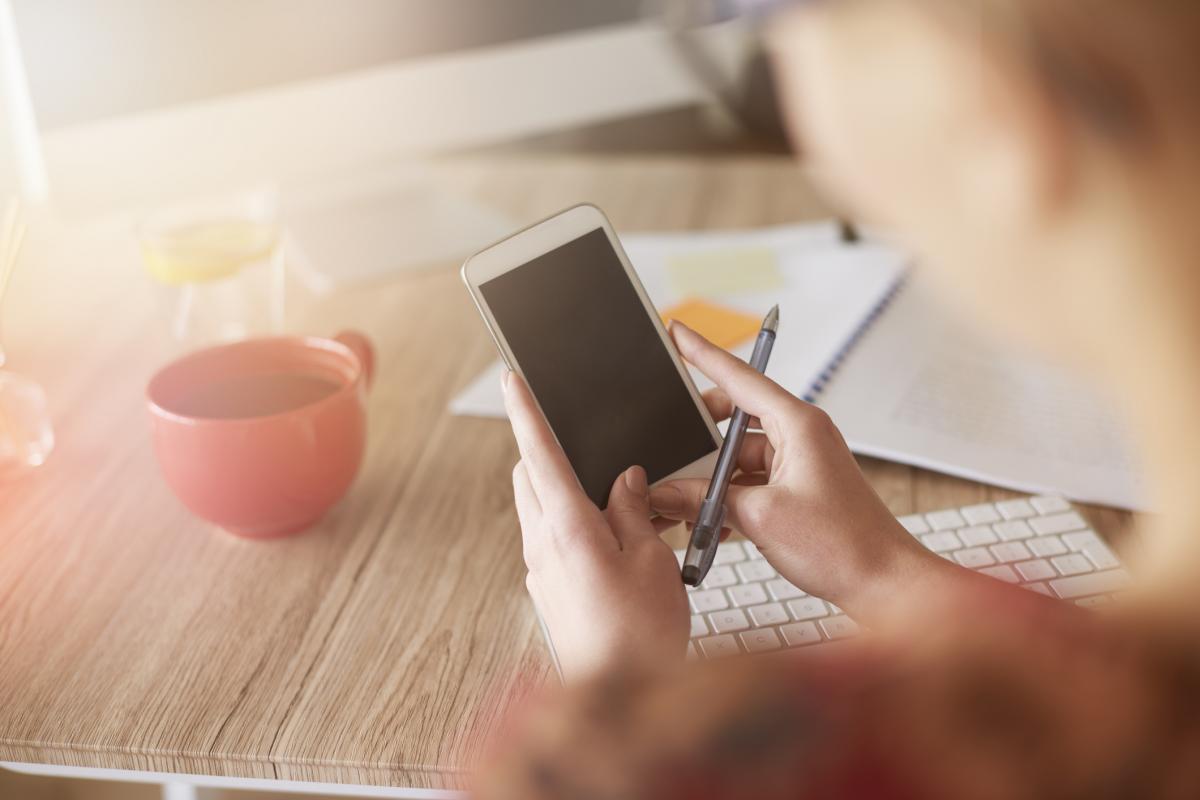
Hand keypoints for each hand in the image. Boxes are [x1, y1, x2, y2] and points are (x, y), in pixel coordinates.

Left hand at [503, 370, 689, 680]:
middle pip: (532, 478)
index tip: (512, 380)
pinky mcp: (548, 591)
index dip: (525, 412)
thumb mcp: (652, 560)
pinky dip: (573, 524)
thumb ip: (632, 510)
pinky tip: (615, 538)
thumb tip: (624, 480)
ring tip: (620, 500)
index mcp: (568, 528)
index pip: (539, 454)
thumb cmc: (642, 635)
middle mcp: (543, 546)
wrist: (620, 695)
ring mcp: (541, 571)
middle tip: (585, 441)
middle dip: (549, 451)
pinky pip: (552, 540)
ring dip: (565, 490)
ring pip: (541, 509)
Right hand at [650, 322, 947, 622]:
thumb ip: (704, 500)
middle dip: (697, 435)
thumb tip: (664, 494)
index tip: (676, 331)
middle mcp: (801, 436)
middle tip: (667, 446)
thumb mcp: (760, 517)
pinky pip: (750, 481)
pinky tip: (707, 523)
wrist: (885, 584)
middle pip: (733, 418)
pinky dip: (727, 498)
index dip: (702, 353)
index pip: (740, 376)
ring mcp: (800, 463)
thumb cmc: (843, 546)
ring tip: (681, 503)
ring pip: (737, 456)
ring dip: (711, 479)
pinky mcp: (798, 489)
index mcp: (798, 424)